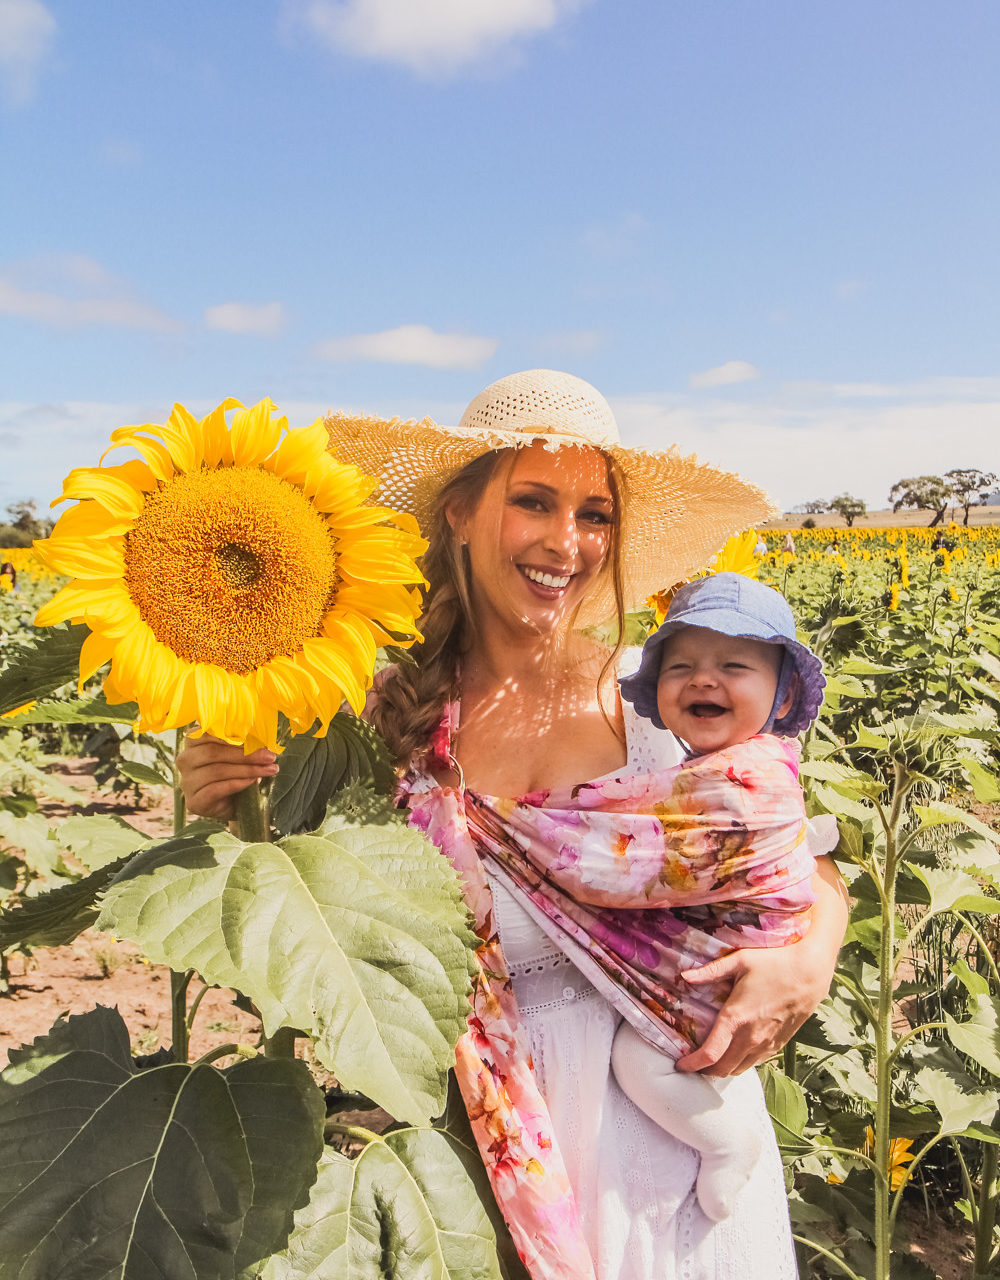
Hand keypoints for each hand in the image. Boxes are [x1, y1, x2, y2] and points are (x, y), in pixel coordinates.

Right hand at [176, 731, 278, 820]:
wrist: (237, 805)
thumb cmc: (238, 773)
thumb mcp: (241, 754)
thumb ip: (244, 743)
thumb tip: (261, 736)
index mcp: (193, 742)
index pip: (206, 732)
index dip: (231, 734)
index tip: (256, 738)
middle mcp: (185, 760)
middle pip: (212, 752)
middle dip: (245, 754)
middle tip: (270, 757)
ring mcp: (187, 782)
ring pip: (216, 771)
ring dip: (247, 770)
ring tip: (269, 770)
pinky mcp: (194, 802)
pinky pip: (215, 790)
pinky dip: (237, 784)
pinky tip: (253, 781)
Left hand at [676, 854, 848, 1076]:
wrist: (810, 972)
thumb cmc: (774, 963)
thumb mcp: (739, 961)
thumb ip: (710, 972)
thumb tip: (684, 976)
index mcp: (735, 1018)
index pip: (709, 1054)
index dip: (691, 1065)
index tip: (680, 1065)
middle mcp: (750, 1037)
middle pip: (721, 1070)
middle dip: (703, 1071)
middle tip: (691, 1063)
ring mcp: (766, 1043)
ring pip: (738, 1069)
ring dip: (722, 1069)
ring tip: (710, 1060)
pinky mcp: (778, 1044)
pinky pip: (754, 1063)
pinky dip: (739, 1063)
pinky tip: (734, 1052)